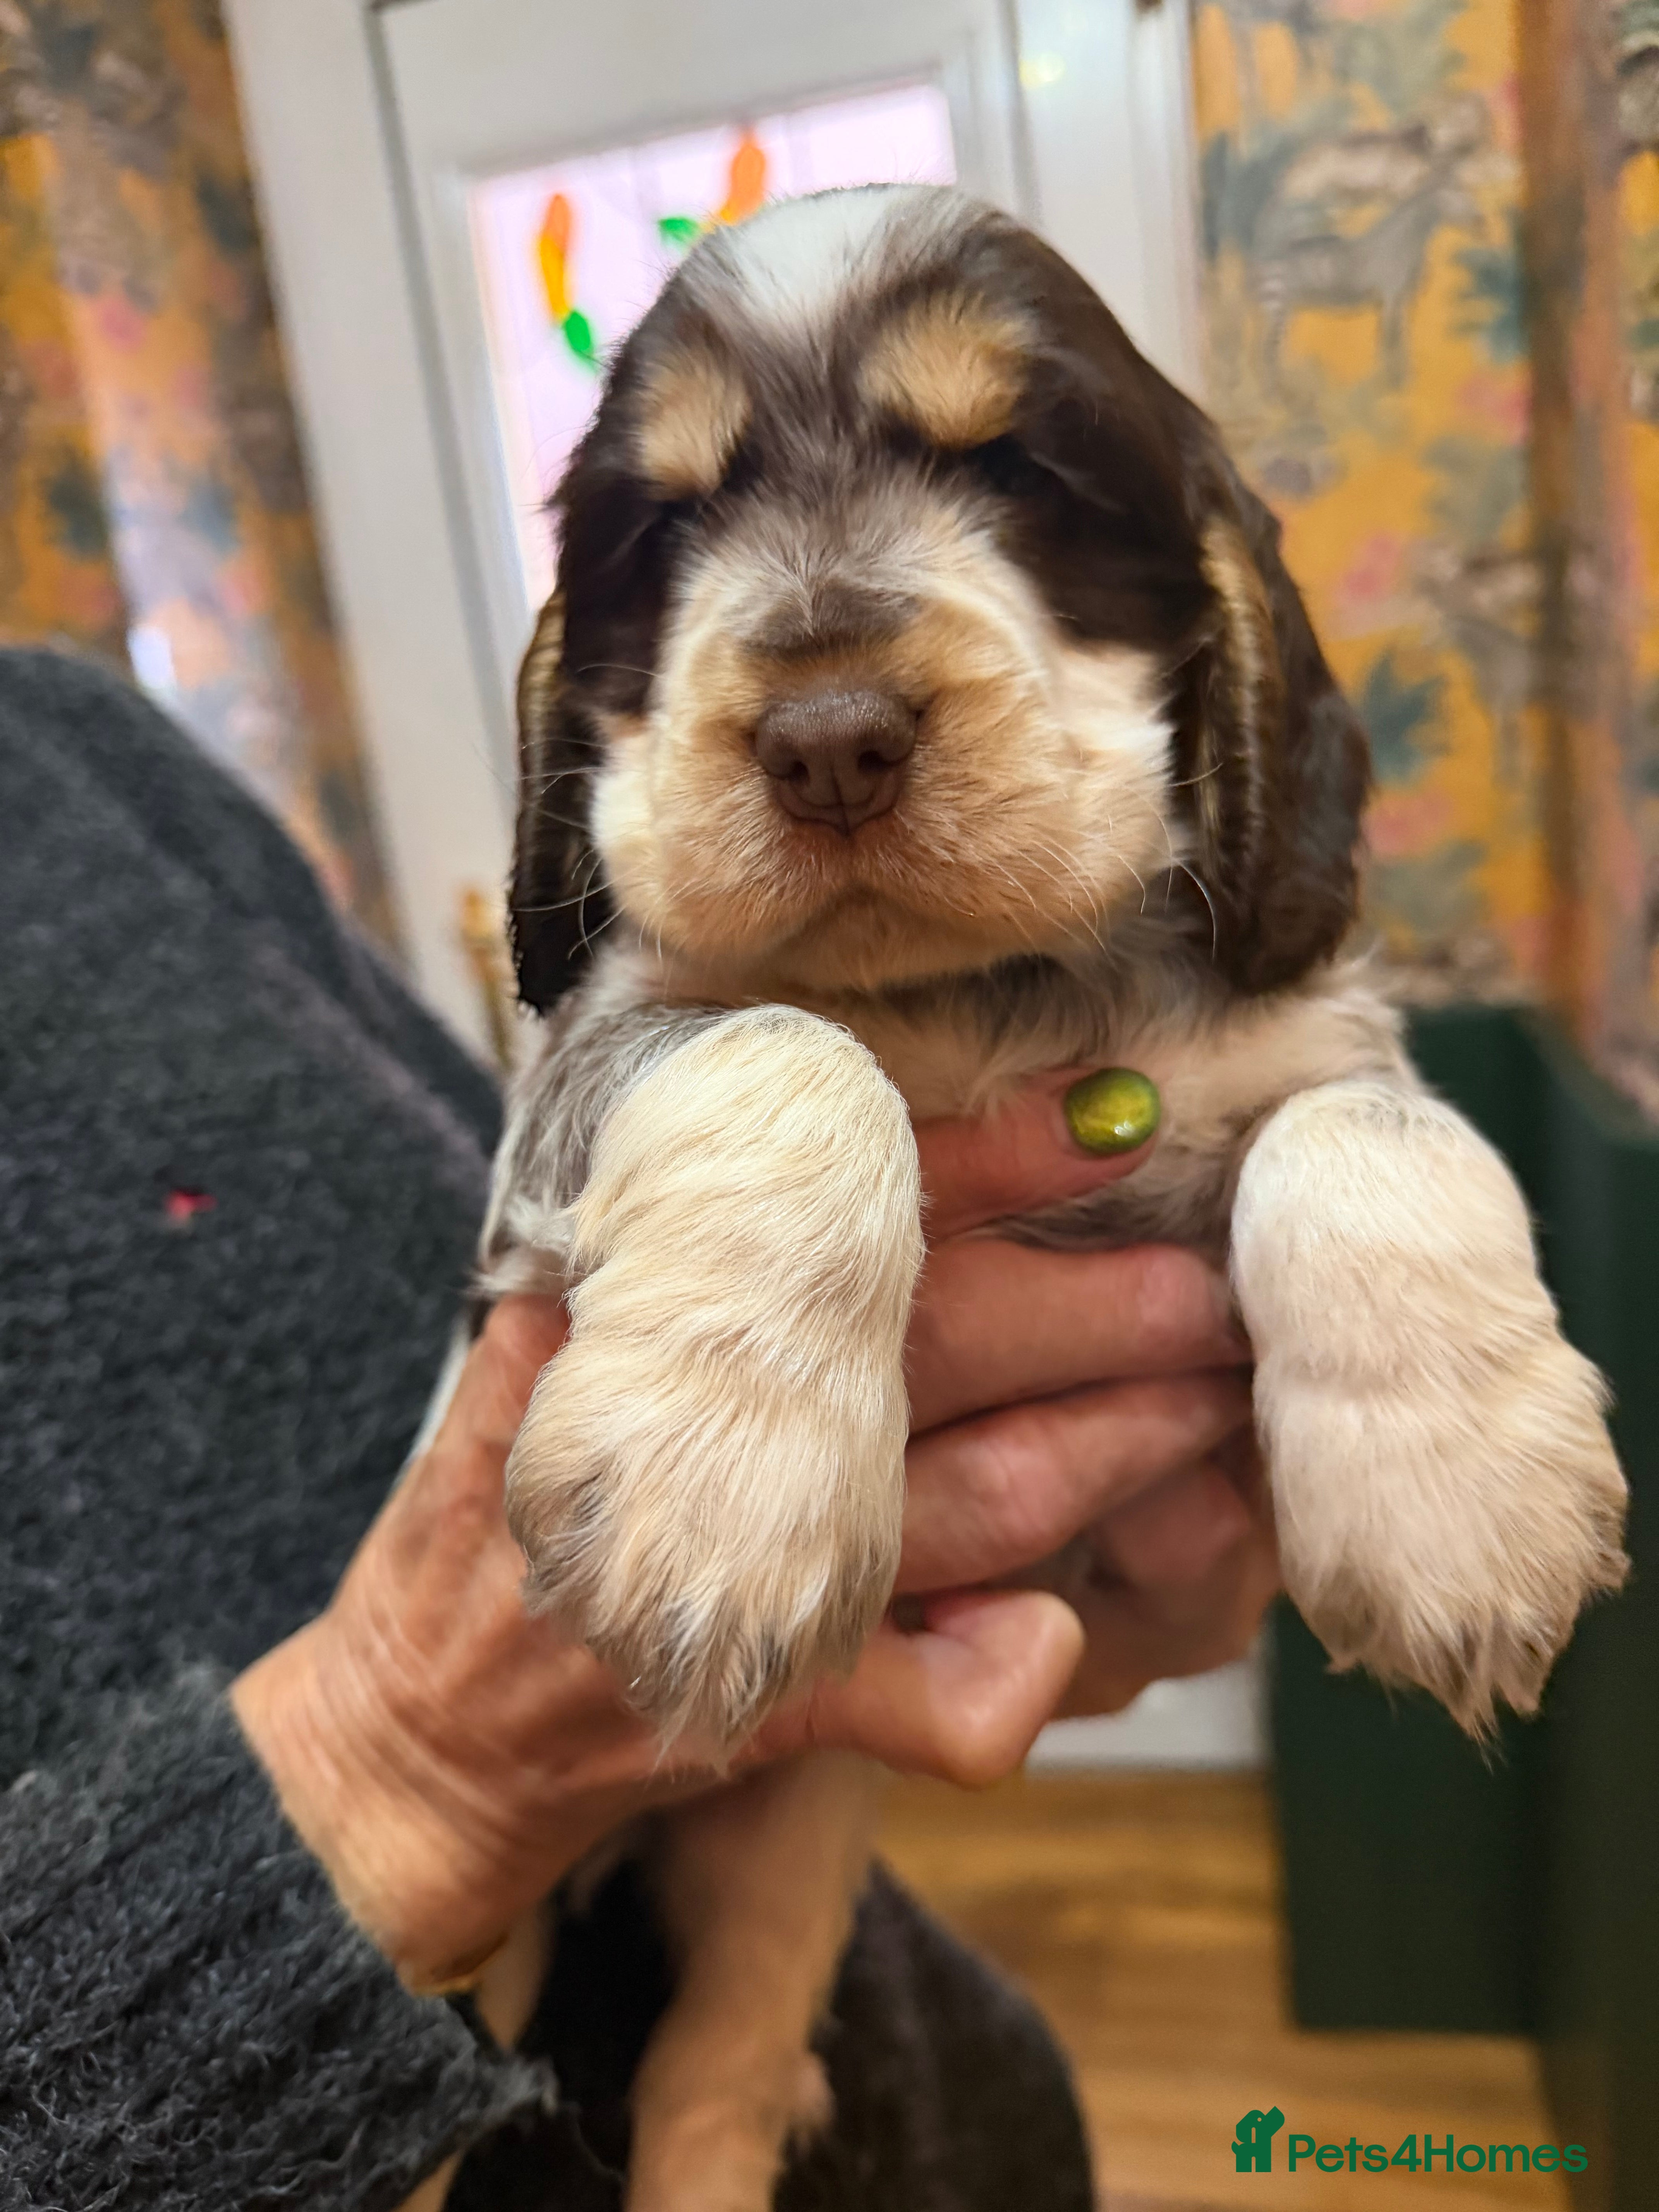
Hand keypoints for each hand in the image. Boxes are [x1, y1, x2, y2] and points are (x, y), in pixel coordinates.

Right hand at [232, 1072, 1268, 1987]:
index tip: (1114, 1115)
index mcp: (657, 1323)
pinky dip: (998, 1676)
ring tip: (1205, 1408)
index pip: (852, 1215)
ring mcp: (749, 1579)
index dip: (992, 1159)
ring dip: (1106, 1455)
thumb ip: (652, 1248)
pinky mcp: (766, 1710)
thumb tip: (803, 1114)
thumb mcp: (534, 1335)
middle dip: (1099, 1316)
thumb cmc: (496, 1510)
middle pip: (949, 1351)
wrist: (423, 1728)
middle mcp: (717, 1437)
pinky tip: (1059, 1636)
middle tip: (1211, 1285)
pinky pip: (921, 1706)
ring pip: (975, 1504)